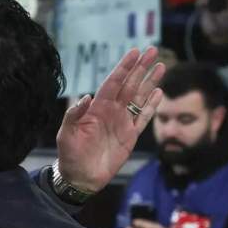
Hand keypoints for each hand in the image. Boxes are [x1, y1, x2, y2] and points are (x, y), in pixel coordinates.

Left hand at [56, 47, 164, 192]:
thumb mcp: (66, 134)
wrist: (80, 177)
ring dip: (150, 82)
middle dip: (141, 68)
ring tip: (161, 66)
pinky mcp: (130, 136)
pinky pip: (143, 118)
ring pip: (139, 97)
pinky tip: (159, 93)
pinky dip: (152, 106)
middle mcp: (111, 111)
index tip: (134, 52)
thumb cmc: (70, 155)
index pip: (113, 83)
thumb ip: (74, 115)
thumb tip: (86, 97)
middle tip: (153, 50)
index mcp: (97, 108)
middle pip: (130, 85)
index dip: (124, 68)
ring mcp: (122, 122)